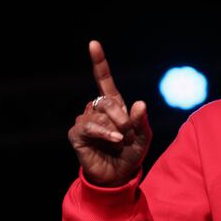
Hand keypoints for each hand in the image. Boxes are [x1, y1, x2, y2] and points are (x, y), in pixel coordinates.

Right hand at [67, 40, 152, 186]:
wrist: (119, 176)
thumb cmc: (131, 154)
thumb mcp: (144, 136)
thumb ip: (142, 120)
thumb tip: (139, 103)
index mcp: (113, 105)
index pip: (104, 79)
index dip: (99, 62)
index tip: (93, 44)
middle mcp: (96, 110)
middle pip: (107, 101)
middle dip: (122, 117)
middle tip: (128, 133)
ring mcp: (85, 121)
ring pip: (99, 114)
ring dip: (115, 128)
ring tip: (121, 142)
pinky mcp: (76, 135)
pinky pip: (90, 127)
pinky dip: (105, 133)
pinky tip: (114, 141)